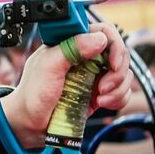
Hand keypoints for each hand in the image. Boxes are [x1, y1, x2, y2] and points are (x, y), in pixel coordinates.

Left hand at [3, 22, 131, 149]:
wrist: (30, 123)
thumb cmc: (32, 93)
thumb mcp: (47, 66)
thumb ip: (70, 48)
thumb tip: (98, 38)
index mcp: (71, 43)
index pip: (103, 31)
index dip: (114, 45)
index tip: (112, 63)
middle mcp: (85, 56)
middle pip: (119, 53)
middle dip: (117, 72)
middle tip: (102, 86)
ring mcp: (93, 75)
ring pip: (124, 73)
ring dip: (118, 88)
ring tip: (99, 98)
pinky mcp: (98, 92)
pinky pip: (122, 91)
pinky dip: (118, 98)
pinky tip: (102, 103)